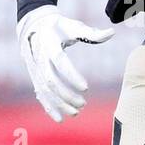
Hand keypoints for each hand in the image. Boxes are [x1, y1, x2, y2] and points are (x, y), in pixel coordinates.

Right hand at [17, 5, 114, 121]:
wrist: (33, 26)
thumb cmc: (58, 27)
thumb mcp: (73, 26)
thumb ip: (91, 33)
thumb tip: (112, 32)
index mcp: (49, 44)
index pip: (59, 62)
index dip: (71, 75)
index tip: (86, 87)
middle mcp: (39, 58)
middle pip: (50, 80)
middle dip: (66, 94)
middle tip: (84, 103)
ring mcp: (34, 69)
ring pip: (44, 90)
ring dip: (59, 103)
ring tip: (77, 112)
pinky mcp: (34, 76)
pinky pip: (40, 94)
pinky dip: (48, 107)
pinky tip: (60, 119)